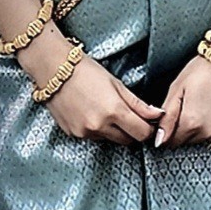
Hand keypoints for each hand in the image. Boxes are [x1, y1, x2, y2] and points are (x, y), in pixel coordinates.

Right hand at [22, 27, 160, 144]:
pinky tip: (91, 112)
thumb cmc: (85, 70)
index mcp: (114, 111)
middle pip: (128, 141)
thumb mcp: (116, 84)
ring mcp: (85, 132)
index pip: (142, 133)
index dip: (149, 129)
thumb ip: (138, 104)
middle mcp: (99, 126)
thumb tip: (158, 115)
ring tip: (106, 110)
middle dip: (133, 131)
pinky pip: (93, 137)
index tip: (149, 123)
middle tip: (129, 116)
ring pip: (110, 140)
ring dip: (114, 131)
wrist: (52, 69)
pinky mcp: (73, 134)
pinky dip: (97, 129)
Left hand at [154, 55, 210, 149]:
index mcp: (192, 122)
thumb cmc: (206, 69)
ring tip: (208, 105)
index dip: (171, 130)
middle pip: (190, 141)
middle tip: (193, 105)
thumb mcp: (177, 89)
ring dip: (204, 128)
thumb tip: (159, 139)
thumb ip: (167, 117)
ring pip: (207, 139)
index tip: (176, 118)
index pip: (173, 142)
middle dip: (187, 128)